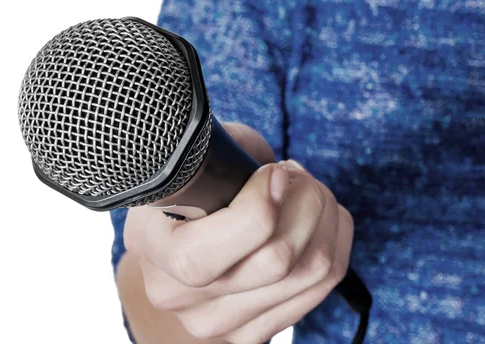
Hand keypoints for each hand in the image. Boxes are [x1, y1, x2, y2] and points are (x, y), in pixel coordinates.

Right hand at [123, 122, 353, 343]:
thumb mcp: (193, 161)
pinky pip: (319, 290)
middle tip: (296, 176)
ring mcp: (215, 322)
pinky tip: (315, 222)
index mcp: (152, 247)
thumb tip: (276, 176)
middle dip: (307, 201)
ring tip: (307, 193)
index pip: (204, 254)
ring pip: (310, 274)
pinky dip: (332, 245)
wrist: (172, 252)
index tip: (274, 172)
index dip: (257, 207)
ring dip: (325, 219)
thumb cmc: (189, 194)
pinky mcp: (250, 334)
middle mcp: (177, 294)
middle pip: (275, 261)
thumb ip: (225, 157)